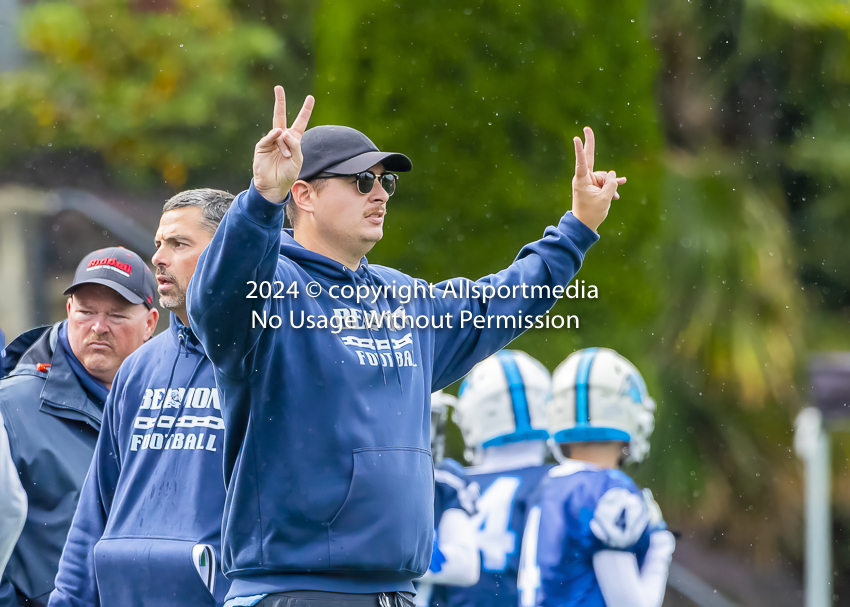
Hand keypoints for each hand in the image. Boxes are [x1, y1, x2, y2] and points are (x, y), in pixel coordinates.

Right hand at [253, 86, 314, 202]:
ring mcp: (271, 141)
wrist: (274, 186)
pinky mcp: (262, 146)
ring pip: (279, 132)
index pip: (300, 122)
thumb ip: (295, 145)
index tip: (310, 97)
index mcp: (293, 140)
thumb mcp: (297, 160)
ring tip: (285, 155)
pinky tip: (278, 137)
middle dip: (280, 102)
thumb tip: (284, 131)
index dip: (305, 110)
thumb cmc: (288, 174)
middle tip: (278, 88)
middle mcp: (282, 138)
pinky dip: (274, 138)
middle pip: (280, 116)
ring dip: (284, 143)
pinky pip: (269, 138)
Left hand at [571, 127, 625, 231]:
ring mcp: (589, 182)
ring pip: (604, 177)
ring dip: (610, 186)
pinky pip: (605, 183)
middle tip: (587, 128)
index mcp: (582, 180)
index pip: (582, 161)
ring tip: (613, 197)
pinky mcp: (594, 187)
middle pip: (590, 158)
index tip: (576, 138)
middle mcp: (584, 178)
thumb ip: (611, 184)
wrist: (585, 225)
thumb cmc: (592, 212)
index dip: (580, 150)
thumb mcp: (604, 198)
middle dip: (590, 143)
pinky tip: (617, 195)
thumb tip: (612, 174)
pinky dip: (611, 189)